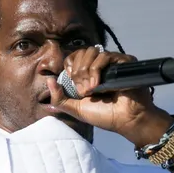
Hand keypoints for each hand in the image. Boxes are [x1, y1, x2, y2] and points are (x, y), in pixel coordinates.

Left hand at [46, 46, 173, 145]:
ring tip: (91, 89)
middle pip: (82, 52)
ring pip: (92, 52)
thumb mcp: (76, 109)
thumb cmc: (104, 115)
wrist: (125, 120)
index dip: (70, 65)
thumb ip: (59, 98)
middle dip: (78, 72)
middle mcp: (101, 66)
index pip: (75, 56)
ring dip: (86, 71)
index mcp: (89, 74)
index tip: (71, 80)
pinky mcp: (123, 62)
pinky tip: (97, 85)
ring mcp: (112, 63)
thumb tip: (48, 80)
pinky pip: (105, 56)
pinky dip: (96, 69)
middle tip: (83, 90)